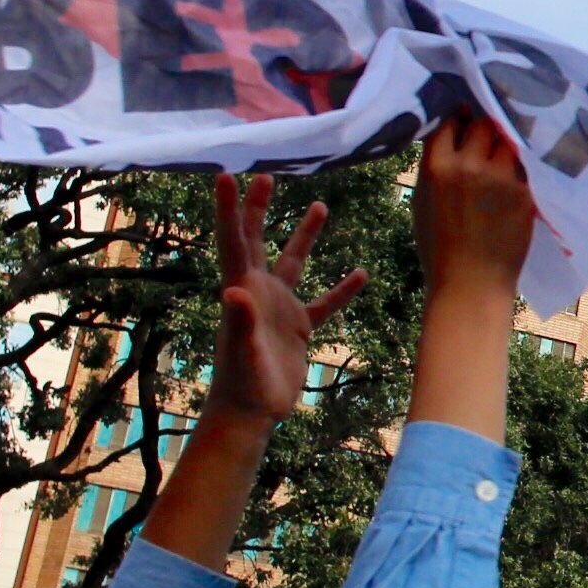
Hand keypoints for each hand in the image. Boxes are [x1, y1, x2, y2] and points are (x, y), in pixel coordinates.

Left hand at [206, 173, 369, 424]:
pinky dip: (341, 290)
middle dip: (258, 208)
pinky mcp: (298, 326)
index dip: (229, 208)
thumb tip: (234, 291)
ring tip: (320, 205)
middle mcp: (257, 291)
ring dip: (304, 235)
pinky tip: (361, 274)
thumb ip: (239, 322)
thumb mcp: (243, 353)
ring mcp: (279, 307)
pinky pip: (323, 303)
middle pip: (256, 240)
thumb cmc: (242, 384)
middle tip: (266, 174)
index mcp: (242, 289)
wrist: (252, 413)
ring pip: (292, 263)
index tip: (226, 175)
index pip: (234, 241)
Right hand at [412, 116, 538, 303]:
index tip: (467, 116)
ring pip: (508, 141)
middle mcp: (467, 166)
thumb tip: (449, 135)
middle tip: (492, 133)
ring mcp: (499, 178)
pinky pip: (527, 165)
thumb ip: (434, 167)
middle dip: (487, 127)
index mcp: (436, 167)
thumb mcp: (422, 202)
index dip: (459, 118)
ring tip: (510, 149)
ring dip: (508, 142)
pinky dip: (524, 164)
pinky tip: (526, 166)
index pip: (450, 123)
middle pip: (483, 125)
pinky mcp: (524, 192)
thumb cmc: (440, 248)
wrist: (470, 284)